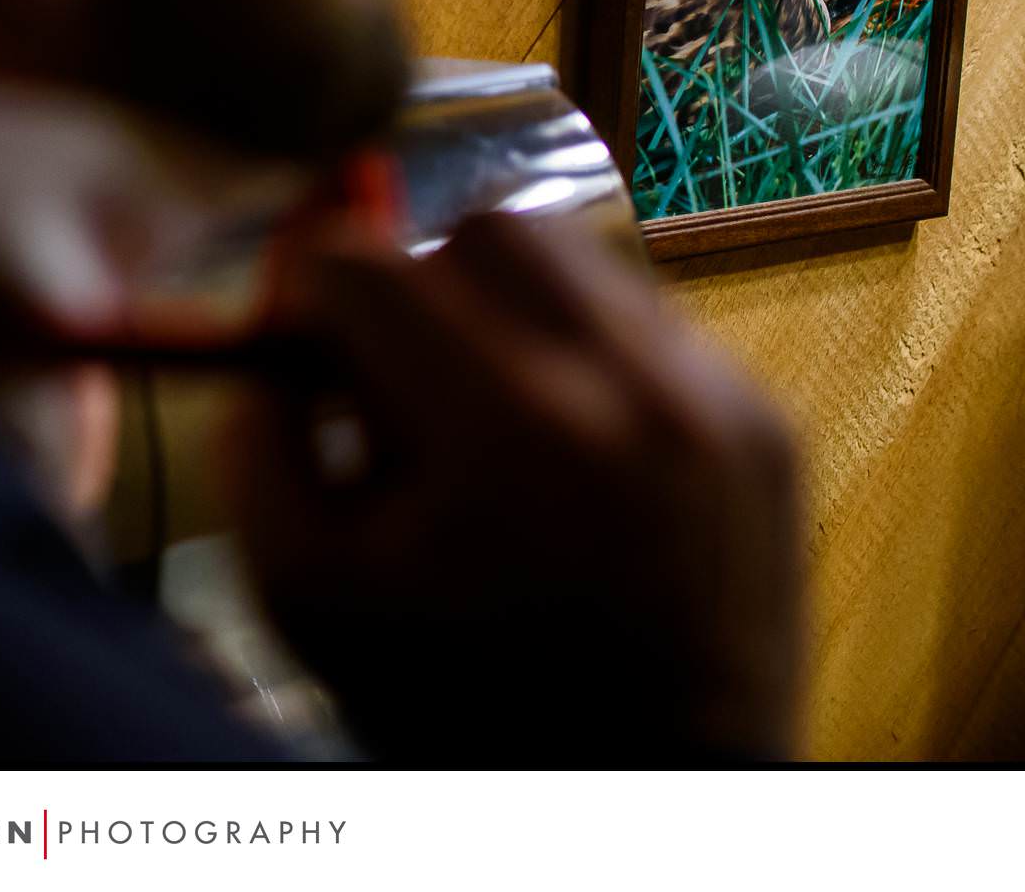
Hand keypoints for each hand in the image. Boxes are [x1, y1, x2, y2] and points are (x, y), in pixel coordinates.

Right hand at [226, 212, 801, 761]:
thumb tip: (272, 337)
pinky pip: (653, 326)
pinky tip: (568, 455)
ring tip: (488, 414)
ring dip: (509, 309)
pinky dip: (589, 361)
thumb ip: (260, 447)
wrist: (648, 797)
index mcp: (505, 435)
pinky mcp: (764, 425)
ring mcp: (716, 401)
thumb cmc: (463, 713)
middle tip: (397, 368)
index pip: (372, 266)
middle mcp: (630, 391)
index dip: (311, 288)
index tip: (304, 333)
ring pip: (582, 262)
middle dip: (422, 280)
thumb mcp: (306, 598)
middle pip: (490, 228)